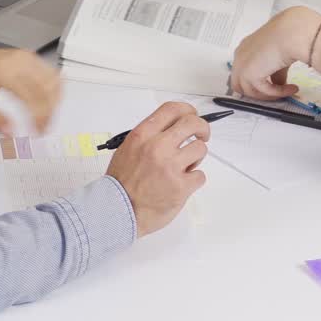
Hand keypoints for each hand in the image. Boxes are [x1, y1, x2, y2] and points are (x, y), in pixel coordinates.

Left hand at [0, 48, 60, 133]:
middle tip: (43, 130)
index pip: (30, 95)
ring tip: (46, 119)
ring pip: (53, 80)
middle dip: (48, 113)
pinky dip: (55, 90)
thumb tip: (10, 132)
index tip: (37, 131)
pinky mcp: (31, 58)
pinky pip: (51, 73)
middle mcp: (16, 61)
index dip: (38, 116)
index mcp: (0, 71)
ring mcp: (26, 57)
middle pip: (45, 88)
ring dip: (54, 102)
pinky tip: (50, 103)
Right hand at [105, 102, 208, 236]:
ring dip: (196, 158)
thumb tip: (170, 130)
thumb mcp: (127, 149)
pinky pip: (200, 176)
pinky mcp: (181, 186)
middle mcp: (158, 147)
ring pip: (200, 149)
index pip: (172, 109)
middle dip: (202, 128)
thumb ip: (148, 137)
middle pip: (192, 123)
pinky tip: (181, 184)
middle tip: (202, 135)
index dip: (187, 110)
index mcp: (143, 135)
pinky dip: (193, 180)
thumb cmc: (121, 183)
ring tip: (184, 167)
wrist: (118, 210)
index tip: (191, 116)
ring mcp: (171, 167)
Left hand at [231, 6, 320, 98]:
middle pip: (240, 83)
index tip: (272, 84)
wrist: (293, 32)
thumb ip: (275, 72)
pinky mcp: (249, 74)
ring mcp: (241, 65)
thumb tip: (279, 83)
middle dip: (257, 91)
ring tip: (286, 91)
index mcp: (245, 47)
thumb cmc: (290, 35)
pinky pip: (262, 91)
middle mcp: (240, 55)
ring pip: (248, 91)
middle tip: (276, 94)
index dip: (255, 81)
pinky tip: (291, 88)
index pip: (242, 70)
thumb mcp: (279, 56)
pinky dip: (277, 93)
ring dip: (268, 95)